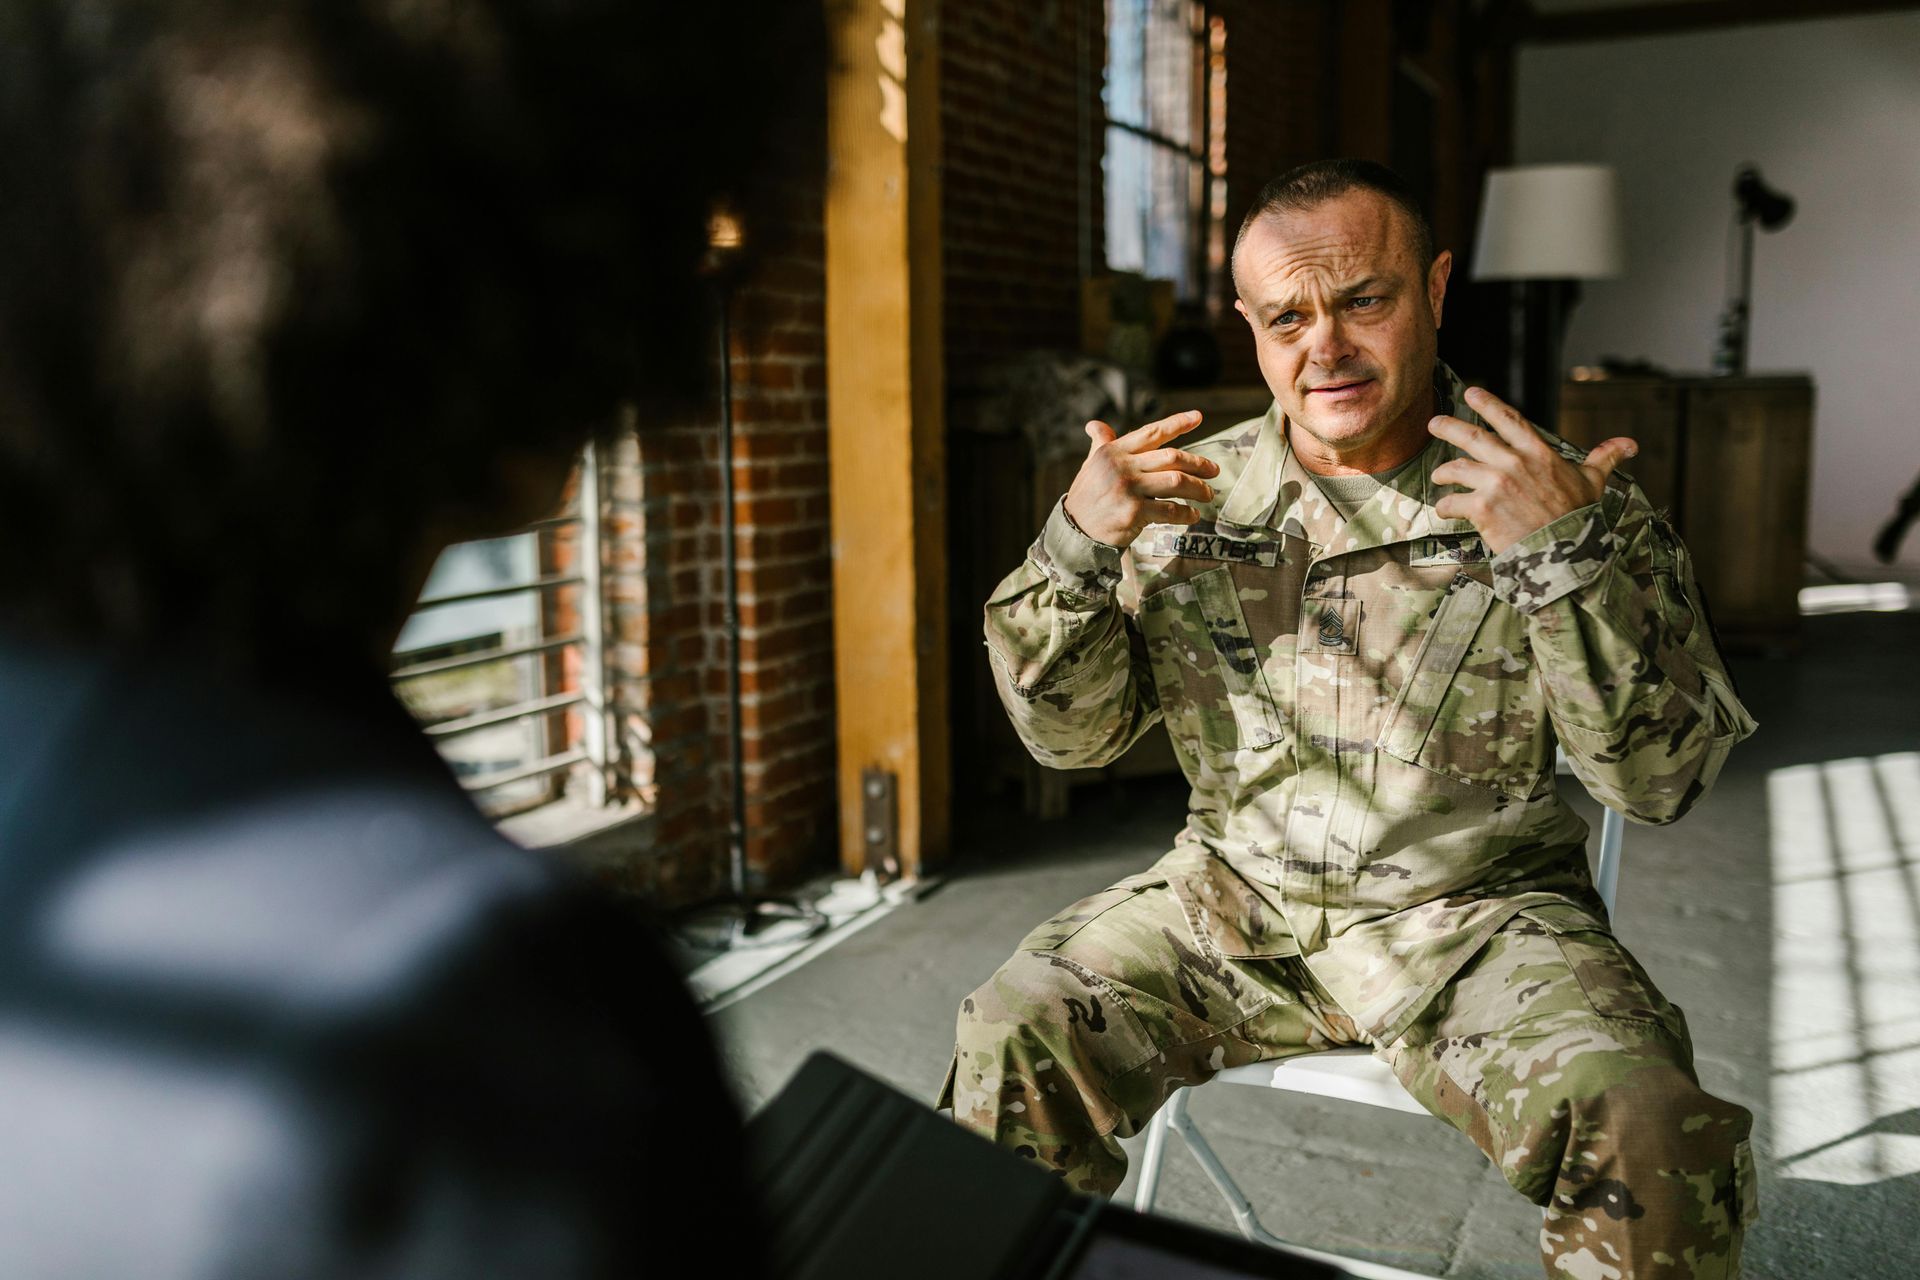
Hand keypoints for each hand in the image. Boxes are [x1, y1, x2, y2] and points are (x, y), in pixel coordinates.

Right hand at [1062, 409, 1218, 547]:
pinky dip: (1185, 513)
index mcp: (1114, 451)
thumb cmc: (1088, 496)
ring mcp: (1128, 489)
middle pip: (1171, 458)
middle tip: (1214, 471)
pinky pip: (1170, 509)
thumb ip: (1101, 444)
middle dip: (1198, 463)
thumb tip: (1095, 425)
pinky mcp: (1134, 512)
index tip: (1198, 417)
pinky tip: (1192, 515)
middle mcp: (1122, 466)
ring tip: (1208, 494)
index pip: (1152, 433)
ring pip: (1176, 482)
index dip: (1177, 423)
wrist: (1075, 530)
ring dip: (1197, 488)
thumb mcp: (1091, 465)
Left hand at [1428, 387, 1636, 555]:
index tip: (1471, 393)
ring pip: (1457, 468)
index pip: (1509, 420)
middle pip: (1473, 437)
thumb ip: (1604, 459)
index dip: (1487, 404)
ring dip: (1444, 472)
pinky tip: (1444, 509)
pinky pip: (1452, 502)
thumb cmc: (1578, 518)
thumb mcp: (1593, 483)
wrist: (1563, 553)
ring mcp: (1495, 484)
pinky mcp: (1481, 508)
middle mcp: (1514, 463)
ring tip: (1438, 477)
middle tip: (1434, 423)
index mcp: (1539, 453)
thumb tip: (1630, 444)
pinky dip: (1445, 506)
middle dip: (1449, 427)